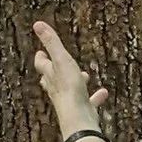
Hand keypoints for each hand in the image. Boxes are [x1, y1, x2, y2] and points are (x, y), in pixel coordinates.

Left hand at [32, 22, 107, 136]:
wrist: (79, 117)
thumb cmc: (68, 88)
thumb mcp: (61, 59)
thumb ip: (51, 42)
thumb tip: (37, 24)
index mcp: (50, 76)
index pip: (42, 65)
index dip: (41, 58)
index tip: (40, 53)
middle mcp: (57, 89)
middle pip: (53, 78)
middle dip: (55, 71)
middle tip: (57, 64)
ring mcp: (69, 100)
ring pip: (70, 89)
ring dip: (76, 82)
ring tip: (83, 76)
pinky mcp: (82, 110)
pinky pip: (89, 101)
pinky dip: (95, 96)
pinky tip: (103, 92)